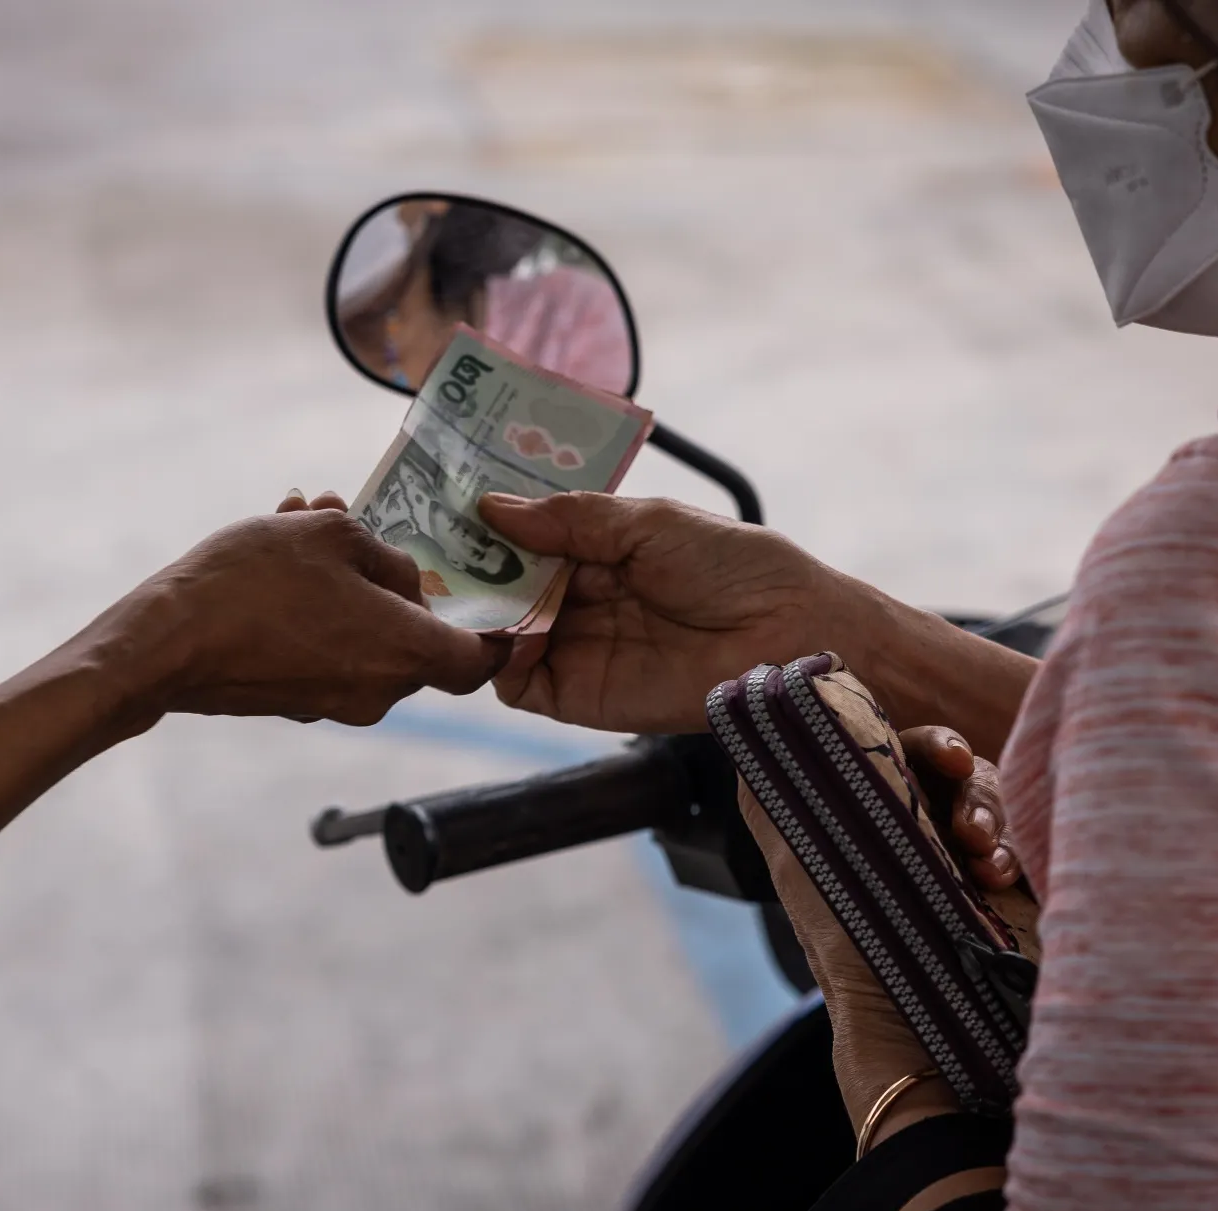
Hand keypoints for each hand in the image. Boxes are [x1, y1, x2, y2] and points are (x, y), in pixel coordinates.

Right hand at [89, 490, 504, 726]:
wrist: (167, 644)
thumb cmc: (253, 584)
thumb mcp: (332, 535)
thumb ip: (385, 554)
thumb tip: (403, 579)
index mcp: (405, 652)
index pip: (479, 662)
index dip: (493, 634)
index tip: (489, 603)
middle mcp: (379, 691)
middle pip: (416, 640)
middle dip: (394, 582)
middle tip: (361, 532)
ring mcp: (335, 703)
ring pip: (365, 636)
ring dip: (347, 585)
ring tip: (303, 526)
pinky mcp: (295, 701)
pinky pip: (328, 649)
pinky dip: (318, 610)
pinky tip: (279, 560)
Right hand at [476, 491, 1039, 757]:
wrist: (791, 636)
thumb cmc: (738, 568)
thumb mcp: (647, 523)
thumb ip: (569, 519)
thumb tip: (491, 506)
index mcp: (598, 550)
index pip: (522, 537)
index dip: (484, 524)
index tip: (441, 505)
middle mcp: (580, 599)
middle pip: (501, 587)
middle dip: (466, 569)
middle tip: (426, 551)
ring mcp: (577, 649)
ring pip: (499, 635)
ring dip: (474, 616)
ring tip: (453, 592)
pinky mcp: (581, 697)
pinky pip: (520, 684)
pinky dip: (498, 663)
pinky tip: (503, 636)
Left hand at [751, 722, 1033, 1150]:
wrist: (913, 1042)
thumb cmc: (850, 951)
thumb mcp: (799, 868)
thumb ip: (775, 804)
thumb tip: (749, 743)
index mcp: (862, 823)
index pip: (900, 755)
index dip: (927, 745)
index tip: (948, 754)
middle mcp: (910, 840)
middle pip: (952, 774)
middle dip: (967, 778)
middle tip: (968, 786)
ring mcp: (958, 869)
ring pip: (989, 807)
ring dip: (989, 813)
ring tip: (983, 851)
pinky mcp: (1001, 902)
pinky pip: (1016, 852)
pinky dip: (1011, 853)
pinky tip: (1000, 875)